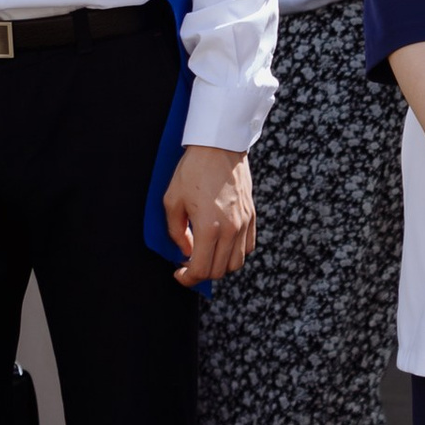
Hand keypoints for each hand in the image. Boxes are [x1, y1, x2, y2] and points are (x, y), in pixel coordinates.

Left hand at [161, 144, 253, 287]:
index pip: (201, 270)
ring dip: (219, 265)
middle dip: (201, 274)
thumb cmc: (192, 170)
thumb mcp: (172, 201)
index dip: (187, 278)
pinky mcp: (252, 214)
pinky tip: (221, 244)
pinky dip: (235, 252)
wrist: (219, 146)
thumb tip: (185, 251)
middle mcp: (231, 229)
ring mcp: (244, 222)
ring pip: (236, 263)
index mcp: (209, 228)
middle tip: (188, 264)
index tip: (178, 273)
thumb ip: (176, 232)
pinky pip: (248, 246)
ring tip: (206, 255)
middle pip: (219, 271)